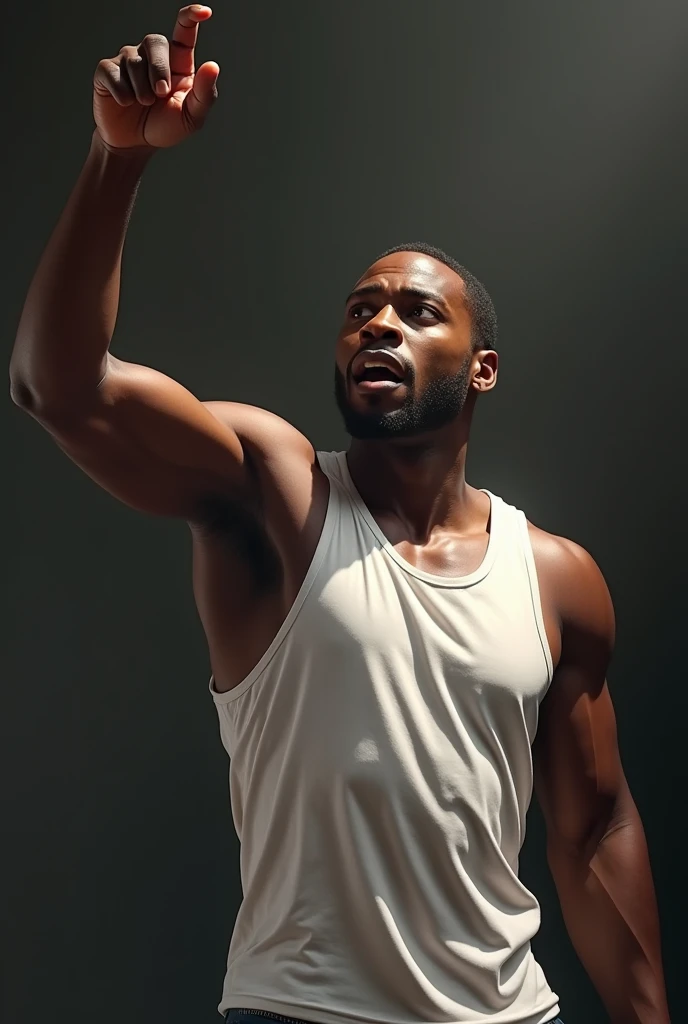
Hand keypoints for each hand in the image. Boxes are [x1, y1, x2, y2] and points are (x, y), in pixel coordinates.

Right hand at [93, 4, 218, 150]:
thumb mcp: (191, 118)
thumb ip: (204, 94)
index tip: (204, 12)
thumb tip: (213, 66)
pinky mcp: (106, 70)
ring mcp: (127, 60)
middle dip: (159, 70)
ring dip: (141, 90)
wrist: (134, 144)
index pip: (184, 32)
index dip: (191, 18)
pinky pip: (113, 73)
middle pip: (155, 41)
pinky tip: (125, 103)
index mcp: (177, 63)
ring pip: (134, 61)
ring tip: (143, 104)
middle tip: (160, 95)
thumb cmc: (164, 127)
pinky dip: (122, 94)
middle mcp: (152, 55)